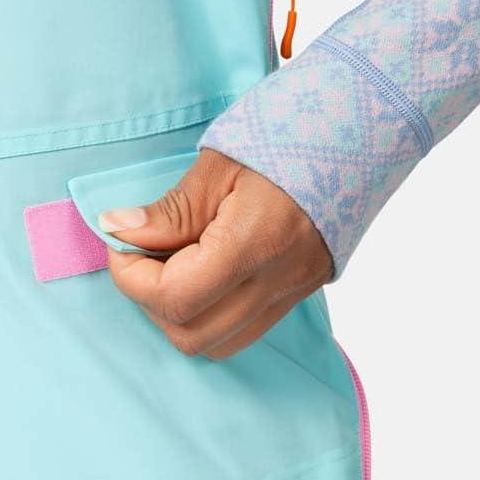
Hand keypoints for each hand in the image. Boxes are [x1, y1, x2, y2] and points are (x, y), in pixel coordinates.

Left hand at [97, 149, 332, 359]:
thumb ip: (170, 210)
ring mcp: (290, 294)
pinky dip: (206, 316)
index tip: (123, 242)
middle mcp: (277, 281)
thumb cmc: (289, 135)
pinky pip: (239, 333)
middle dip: (150, 300)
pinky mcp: (295, 296)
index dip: (132, 278)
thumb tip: (118, 231)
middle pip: (190, 335)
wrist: (361, 134)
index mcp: (256, 241)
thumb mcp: (218, 163)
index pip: (174, 298)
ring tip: (173, 265)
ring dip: (177, 315)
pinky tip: (201, 273)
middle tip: (145, 255)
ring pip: (214, 345)